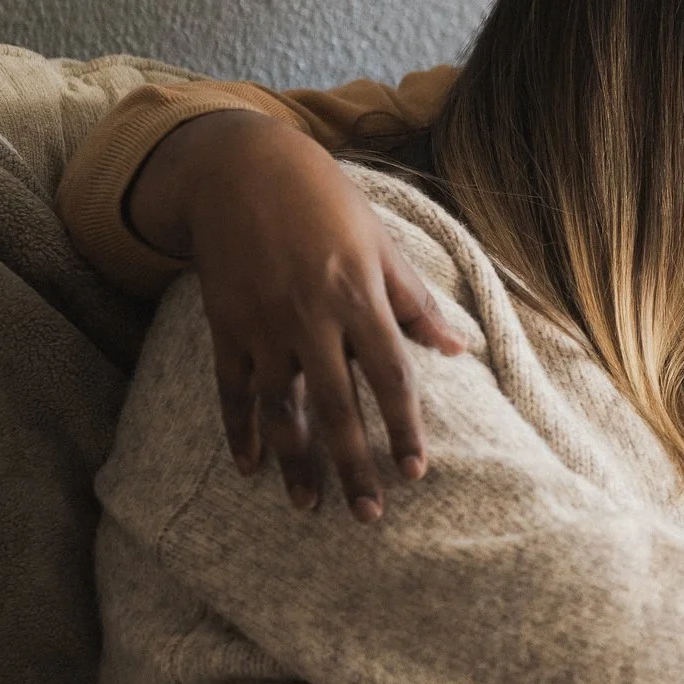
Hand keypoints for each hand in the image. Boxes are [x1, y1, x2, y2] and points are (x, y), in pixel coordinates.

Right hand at [130, 112, 463, 520]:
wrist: (240, 167)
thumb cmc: (324, 202)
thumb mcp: (380, 243)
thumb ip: (415, 301)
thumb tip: (457, 349)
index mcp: (358, 297)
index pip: (390, 376)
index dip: (403, 427)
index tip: (415, 473)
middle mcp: (310, 318)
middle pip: (336, 406)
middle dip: (353, 464)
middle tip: (368, 516)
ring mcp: (264, 325)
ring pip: (280, 408)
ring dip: (294, 461)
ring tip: (308, 505)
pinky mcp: (226, 325)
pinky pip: (232, 389)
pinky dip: (240, 430)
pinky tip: (251, 467)